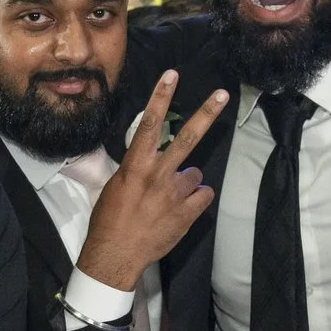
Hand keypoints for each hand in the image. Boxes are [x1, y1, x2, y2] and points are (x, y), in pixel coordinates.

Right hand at [76, 72, 228, 291]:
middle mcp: (158, 175)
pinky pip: (203, 196)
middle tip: (222, 95)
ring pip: (196, 174)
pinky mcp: (188, 214)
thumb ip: (136, 170)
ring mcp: (176, 195)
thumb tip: (149, 162)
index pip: (150, 124)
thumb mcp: (115, 187)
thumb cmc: (108, 220)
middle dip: (206, 114)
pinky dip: (196, 201)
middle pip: (187, 138)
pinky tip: (182, 209)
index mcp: (135, 166)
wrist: (116, 255)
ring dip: (187, 182)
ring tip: (171, 197)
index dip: (161, 97)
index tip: (172, 75)